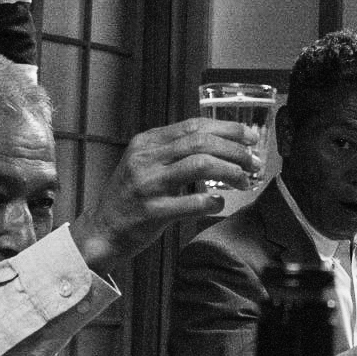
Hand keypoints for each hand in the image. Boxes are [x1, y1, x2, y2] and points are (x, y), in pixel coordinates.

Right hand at [69, 118, 258, 269]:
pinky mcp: (152, 212)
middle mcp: (146, 159)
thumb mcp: (145, 164)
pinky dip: (212, 202)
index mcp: (146, 143)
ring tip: (244, 181)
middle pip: (201, 142)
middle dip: (235, 150)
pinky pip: (192, 202)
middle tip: (254, 162)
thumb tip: (221, 144)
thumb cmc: (130, 197)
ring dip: (230, 172)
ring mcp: (148, 185)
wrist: (102, 230)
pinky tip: (220, 203)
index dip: (227, 129)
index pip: (194, 126)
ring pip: (200, 166)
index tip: (250, 138)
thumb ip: (174, 151)